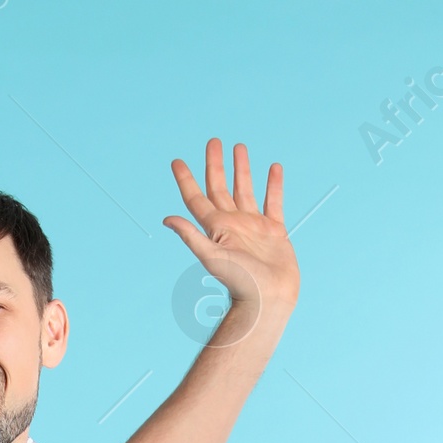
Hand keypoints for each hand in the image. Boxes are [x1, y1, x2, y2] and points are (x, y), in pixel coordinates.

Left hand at [164, 139, 298, 342]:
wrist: (268, 301)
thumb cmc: (240, 283)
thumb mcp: (212, 256)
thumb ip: (191, 236)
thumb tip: (167, 219)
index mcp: (216, 228)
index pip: (196, 199)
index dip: (186, 180)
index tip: (176, 161)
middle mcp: (233, 224)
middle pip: (220, 188)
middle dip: (215, 165)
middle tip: (213, 141)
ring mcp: (254, 226)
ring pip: (246, 190)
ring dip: (242, 169)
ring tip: (239, 147)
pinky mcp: (275, 231)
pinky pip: (273, 201)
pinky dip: (273, 185)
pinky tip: (273, 167)